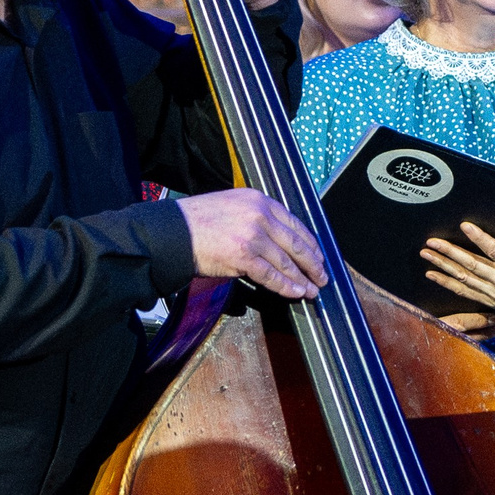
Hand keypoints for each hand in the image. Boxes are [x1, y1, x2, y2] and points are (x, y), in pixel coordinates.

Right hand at [177, 189, 326, 299]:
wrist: (173, 233)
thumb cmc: (197, 222)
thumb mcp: (232, 206)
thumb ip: (255, 217)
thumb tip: (276, 241)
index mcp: (259, 200)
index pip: (294, 223)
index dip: (310, 243)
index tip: (318, 255)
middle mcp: (260, 215)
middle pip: (296, 243)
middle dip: (313, 263)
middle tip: (321, 276)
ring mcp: (253, 235)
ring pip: (287, 261)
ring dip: (303, 278)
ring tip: (312, 290)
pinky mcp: (244, 256)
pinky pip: (271, 275)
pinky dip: (286, 286)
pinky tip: (295, 293)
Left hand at [422, 223, 494, 343]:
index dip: (481, 239)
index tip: (466, 227)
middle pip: (472, 265)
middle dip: (450, 252)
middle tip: (433, 242)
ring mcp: (493, 293)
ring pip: (464, 277)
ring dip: (443, 266)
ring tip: (427, 254)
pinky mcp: (489, 301)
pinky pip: (464, 291)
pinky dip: (447, 283)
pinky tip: (433, 275)